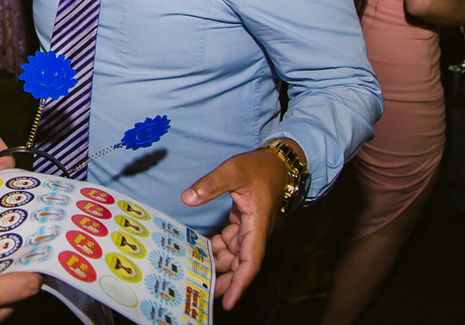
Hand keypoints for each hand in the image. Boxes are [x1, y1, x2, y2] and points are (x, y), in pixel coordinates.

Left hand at [182, 148, 289, 310]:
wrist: (276, 163)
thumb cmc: (259, 167)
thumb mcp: (233, 170)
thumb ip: (211, 184)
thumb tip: (188, 199)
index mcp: (257, 225)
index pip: (250, 262)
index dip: (240, 283)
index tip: (229, 302)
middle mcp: (256, 232)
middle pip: (241, 264)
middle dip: (226, 281)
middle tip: (204, 292)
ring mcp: (251, 230)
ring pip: (236, 255)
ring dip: (220, 264)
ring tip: (198, 271)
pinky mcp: (245, 224)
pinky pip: (232, 243)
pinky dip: (219, 248)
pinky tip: (204, 249)